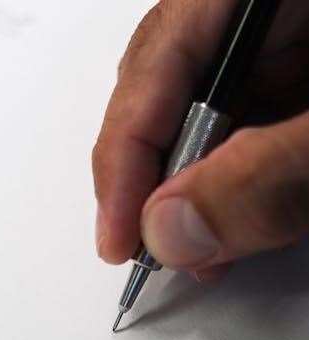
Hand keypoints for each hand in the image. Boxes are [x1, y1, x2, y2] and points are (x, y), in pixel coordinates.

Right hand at [93, 0, 308, 281]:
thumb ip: (265, 172)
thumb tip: (175, 229)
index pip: (157, 61)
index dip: (124, 159)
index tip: (119, 238)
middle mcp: (255, 14)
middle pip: (163, 91)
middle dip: (152, 181)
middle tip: (150, 249)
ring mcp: (273, 45)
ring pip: (193, 117)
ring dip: (188, 193)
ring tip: (195, 250)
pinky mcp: (286, 78)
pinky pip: (232, 126)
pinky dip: (225, 185)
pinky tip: (228, 223)